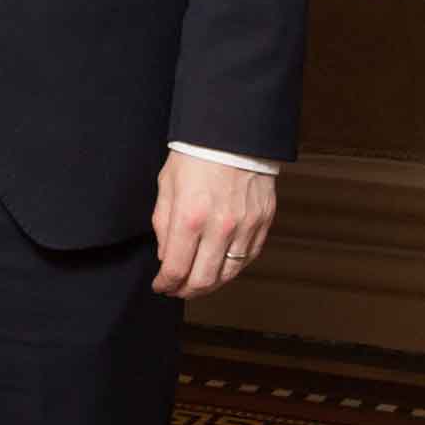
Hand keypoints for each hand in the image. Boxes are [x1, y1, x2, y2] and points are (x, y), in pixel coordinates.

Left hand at [152, 151, 275, 297]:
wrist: (233, 133)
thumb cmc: (196, 155)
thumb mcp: (167, 187)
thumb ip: (164, 225)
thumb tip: (166, 256)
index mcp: (190, 217)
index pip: (176, 269)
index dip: (165, 283)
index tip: (161, 285)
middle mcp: (220, 227)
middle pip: (203, 280)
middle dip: (185, 291)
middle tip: (177, 290)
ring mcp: (246, 226)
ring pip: (228, 274)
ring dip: (210, 285)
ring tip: (197, 283)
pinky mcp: (263, 222)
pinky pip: (248, 257)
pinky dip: (232, 267)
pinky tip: (220, 266)